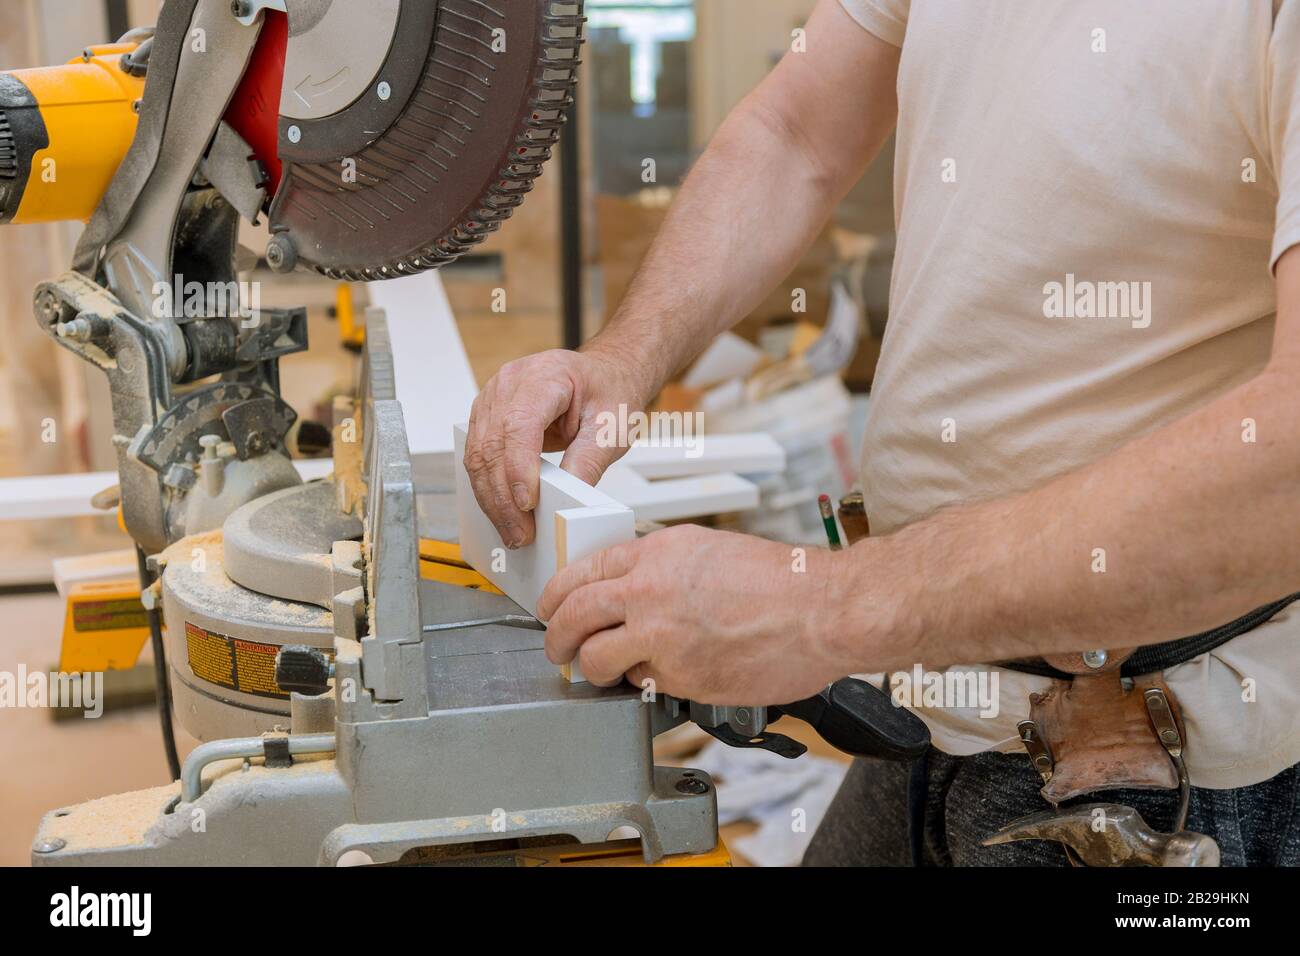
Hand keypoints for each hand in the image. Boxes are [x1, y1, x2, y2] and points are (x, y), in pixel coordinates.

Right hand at [464, 348, 649, 547]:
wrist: (605, 373)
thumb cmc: (609, 390)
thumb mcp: (612, 428)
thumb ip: (588, 463)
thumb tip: (565, 502)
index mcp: (545, 376)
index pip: (519, 425)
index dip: (519, 468)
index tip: (528, 504)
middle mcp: (510, 382)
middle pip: (492, 445)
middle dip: (504, 497)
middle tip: (522, 532)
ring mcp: (493, 398)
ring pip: (478, 455)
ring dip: (492, 498)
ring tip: (513, 530)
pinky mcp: (487, 417)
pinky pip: (477, 456)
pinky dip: (488, 488)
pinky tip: (502, 511)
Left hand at [538, 524, 864, 704]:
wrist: (824, 610)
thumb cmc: (784, 582)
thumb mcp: (710, 549)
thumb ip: (664, 565)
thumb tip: (633, 585)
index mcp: (657, 553)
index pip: (581, 571)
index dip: (556, 595)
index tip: (550, 609)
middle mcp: (650, 589)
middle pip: (571, 615)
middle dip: (555, 637)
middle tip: (558, 649)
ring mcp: (661, 635)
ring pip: (594, 659)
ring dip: (592, 670)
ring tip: (601, 674)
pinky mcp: (679, 676)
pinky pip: (639, 685)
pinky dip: (641, 686)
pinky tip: (656, 680)